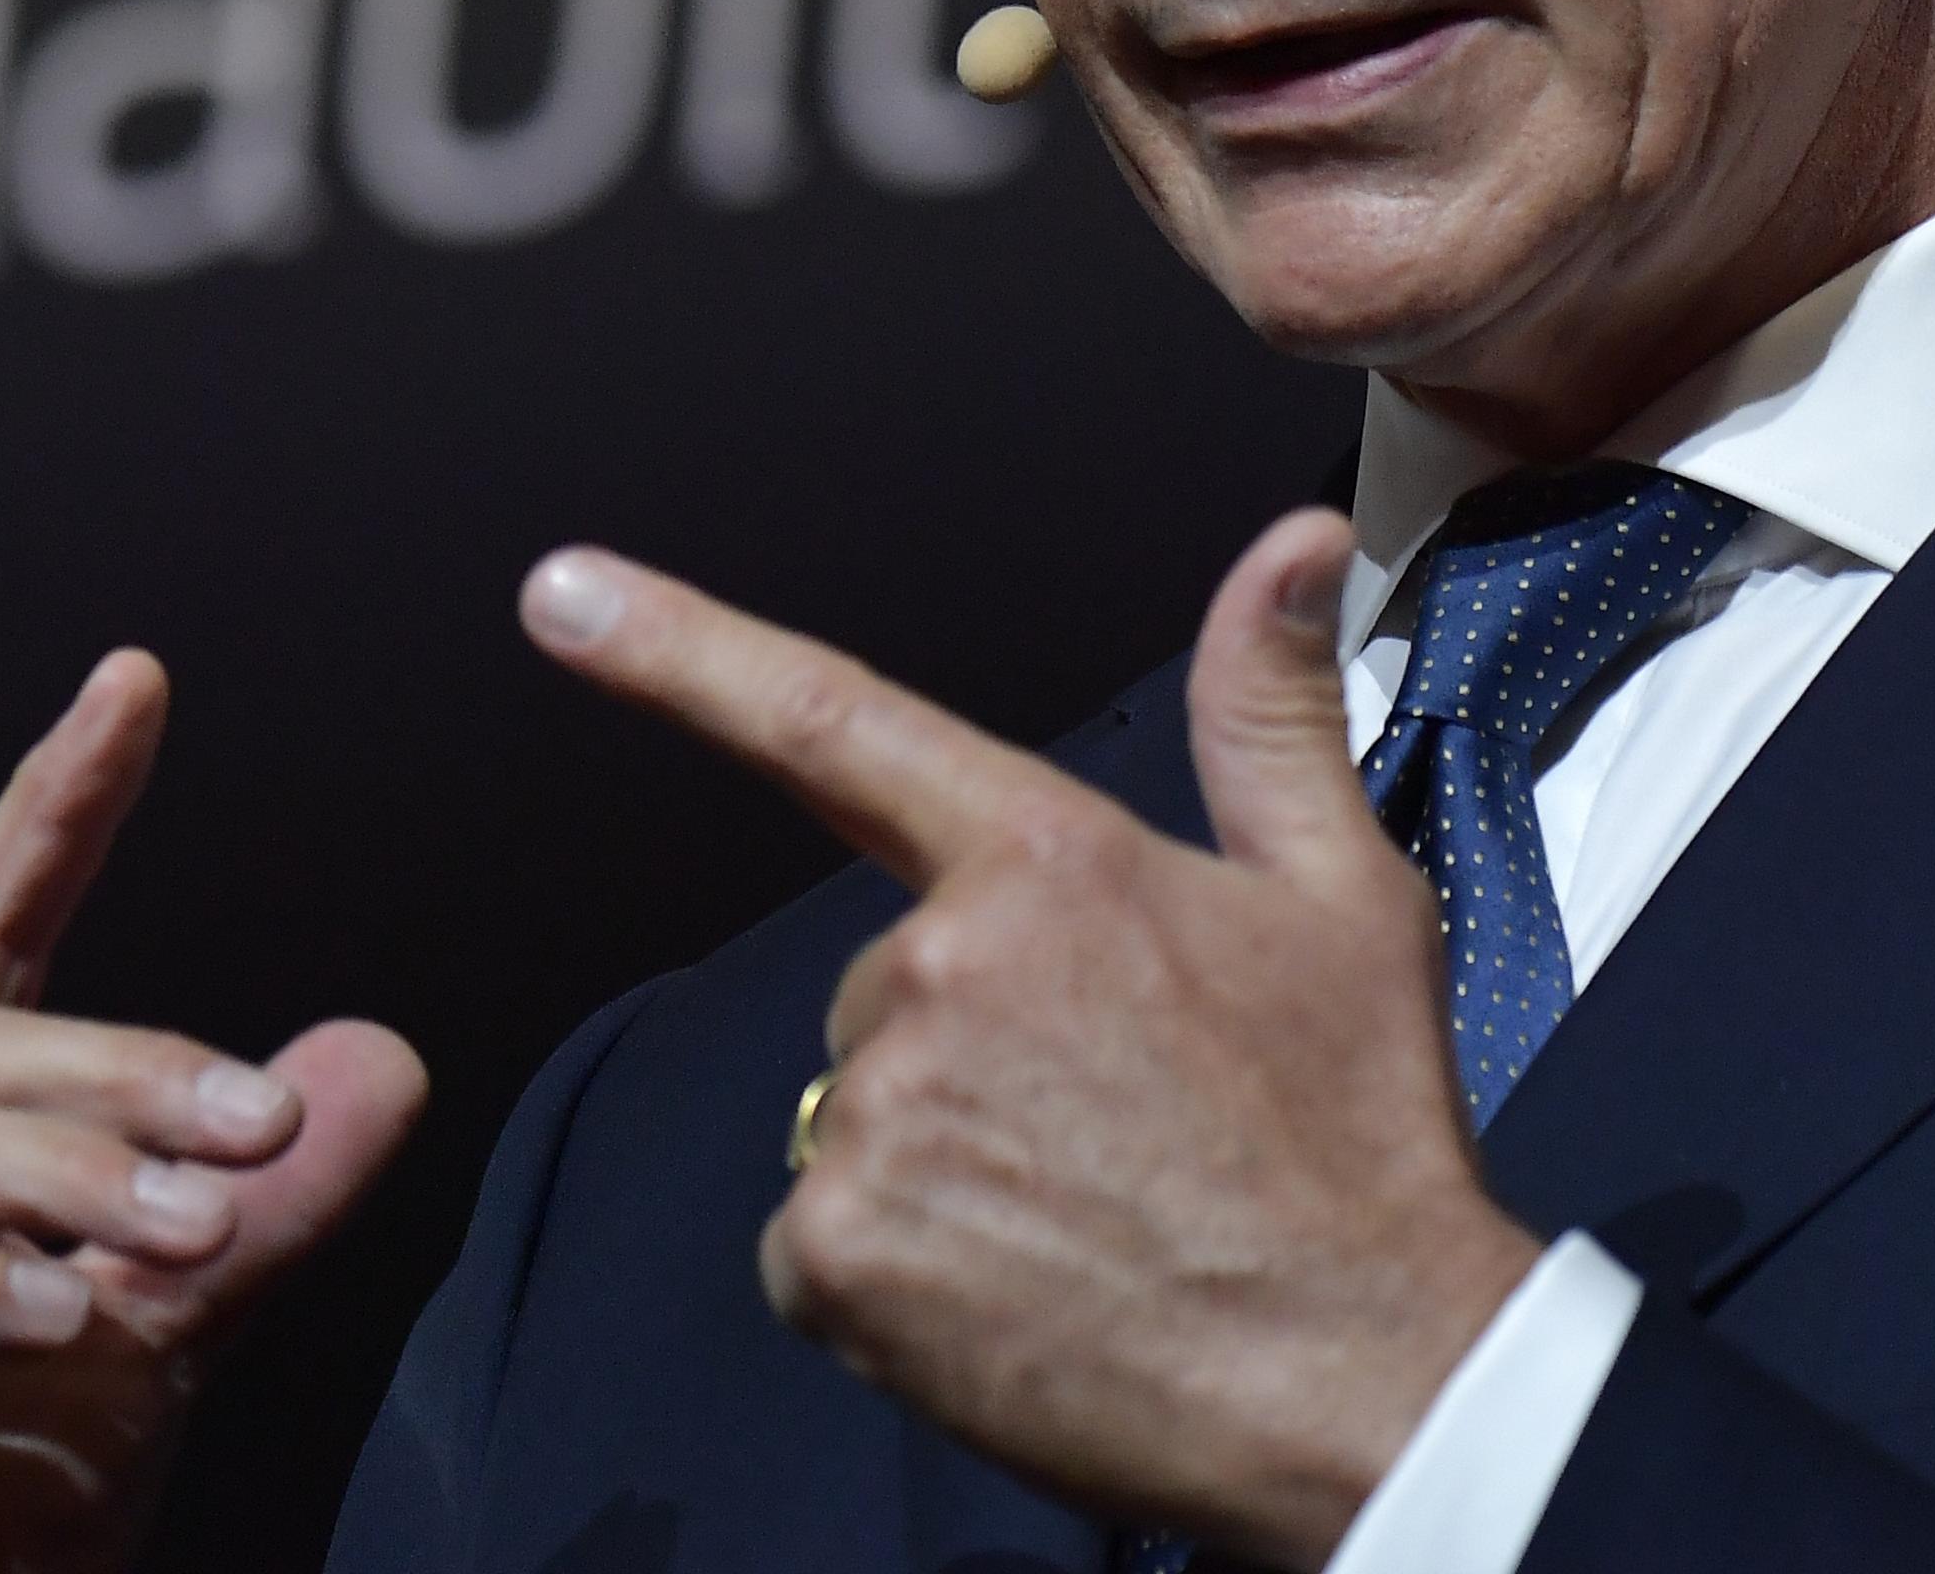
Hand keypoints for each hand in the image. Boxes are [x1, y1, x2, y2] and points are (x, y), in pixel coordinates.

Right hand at [0, 651, 427, 1573]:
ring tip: (191, 1229)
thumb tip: (385, 1056)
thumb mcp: (176, 1325)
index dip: (54, 803)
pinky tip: (63, 1321)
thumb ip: (269, 1200)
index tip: (136, 682)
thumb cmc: (18, 1492)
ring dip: (65, 1172)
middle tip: (262, 1125)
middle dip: (126, 1067)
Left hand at [519, 512, 1541, 1570]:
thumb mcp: (1344, 899)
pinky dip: (898, 1270)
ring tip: (1085, 1211)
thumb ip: (1270, 708)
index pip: (833, 722)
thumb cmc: (1356, 1145)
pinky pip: (822, 1237)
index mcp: (1046, 861)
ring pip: (857, 1109)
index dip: (678, 648)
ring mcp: (878, 1118)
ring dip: (940, 1157)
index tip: (562, 593)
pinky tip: (1019, 1288)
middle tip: (1109, 1117)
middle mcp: (939, 971)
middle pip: (885, 980)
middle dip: (970, 1038)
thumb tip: (1294, 547)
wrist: (1372, 1386)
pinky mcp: (839, 1257)